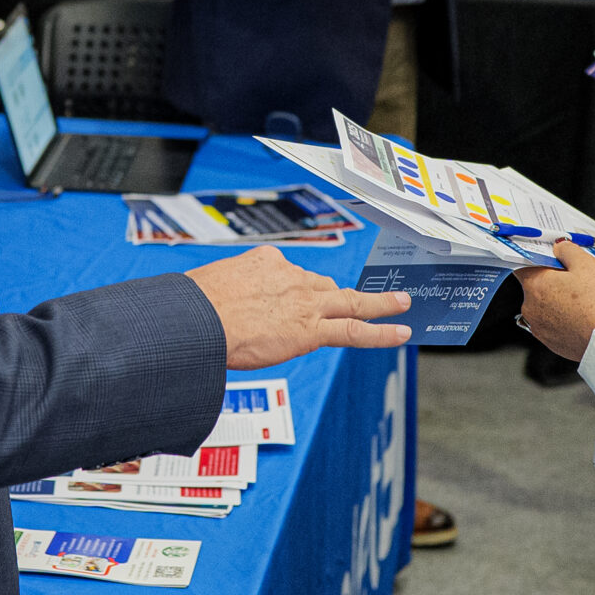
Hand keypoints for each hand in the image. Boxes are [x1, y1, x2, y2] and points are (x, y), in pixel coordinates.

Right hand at [187, 244, 411, 369]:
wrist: (197, 320)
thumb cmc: (192, 308)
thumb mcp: (207, 287)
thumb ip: (223, 294)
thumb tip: (207, 307)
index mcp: (263, 261)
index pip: (288, 273)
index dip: (292, 289)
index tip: (289, 298)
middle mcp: (289, 276)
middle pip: (322, 285)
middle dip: (335, 296)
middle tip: (354, 299)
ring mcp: (304, 302)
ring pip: (350, 302)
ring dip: (376, 304)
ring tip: (400, 305)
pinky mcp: (311, 330)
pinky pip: (355, 330)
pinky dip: (382, 331)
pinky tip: (402, 332)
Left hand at [515, 242, 594, 362]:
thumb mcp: (586, 265)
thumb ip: (567, 250)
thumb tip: (559, 247)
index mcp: (535, 285)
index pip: (522, 265)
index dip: (536, 259)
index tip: (547, 258)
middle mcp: (530, 307)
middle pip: (535, 286)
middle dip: (551, 281)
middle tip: (574, 280)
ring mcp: (538, 326)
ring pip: (543, 305)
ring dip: (556, 300)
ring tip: (581, 300)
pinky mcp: (549, 341)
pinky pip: (551, 323)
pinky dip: (561, 318)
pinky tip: (580, 315)